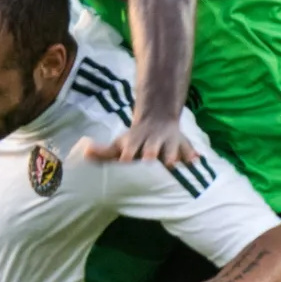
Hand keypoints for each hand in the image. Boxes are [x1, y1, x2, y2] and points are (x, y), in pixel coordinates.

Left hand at [81, 115, 198, 166]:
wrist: (159, 118)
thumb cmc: (135, 139)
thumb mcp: (120, 144)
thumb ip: (104, 152)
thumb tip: (85, 154)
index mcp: (137, 141)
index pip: (131, 147)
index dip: (128, 153)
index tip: (124, 159)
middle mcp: (153, 142)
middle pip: (152, 148)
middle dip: (151, 152)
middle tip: (149, 160)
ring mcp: (169, 143)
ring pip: (173, 148)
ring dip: (173, 154)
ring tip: (173, 163)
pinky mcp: (183, 145)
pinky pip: (190, 149)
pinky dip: (192, 154)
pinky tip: (196, 161)